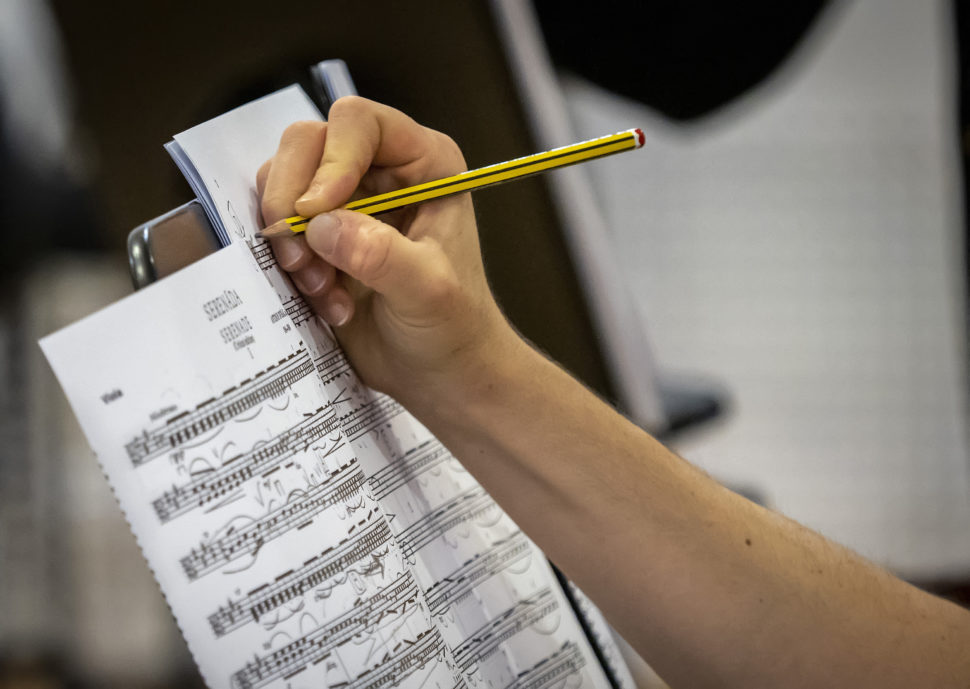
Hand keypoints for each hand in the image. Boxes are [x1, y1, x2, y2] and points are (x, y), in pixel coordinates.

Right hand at [257, 97, 516, 407]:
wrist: (439, 373)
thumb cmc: (453, 326)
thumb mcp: (429, 290)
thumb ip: (381, 255)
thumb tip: (320, 226)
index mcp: (422, 163)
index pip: (358, 123)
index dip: (331, 159)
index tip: (318, 211)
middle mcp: (380, 171)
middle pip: (305, 144)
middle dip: (292, 200)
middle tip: (305, 258)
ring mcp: (343, 202)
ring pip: (280, 184)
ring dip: (288, 240)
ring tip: (324, 287)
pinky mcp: (317, 238)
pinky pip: (275, 229)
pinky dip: (287, 265)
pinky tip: (325, 300)